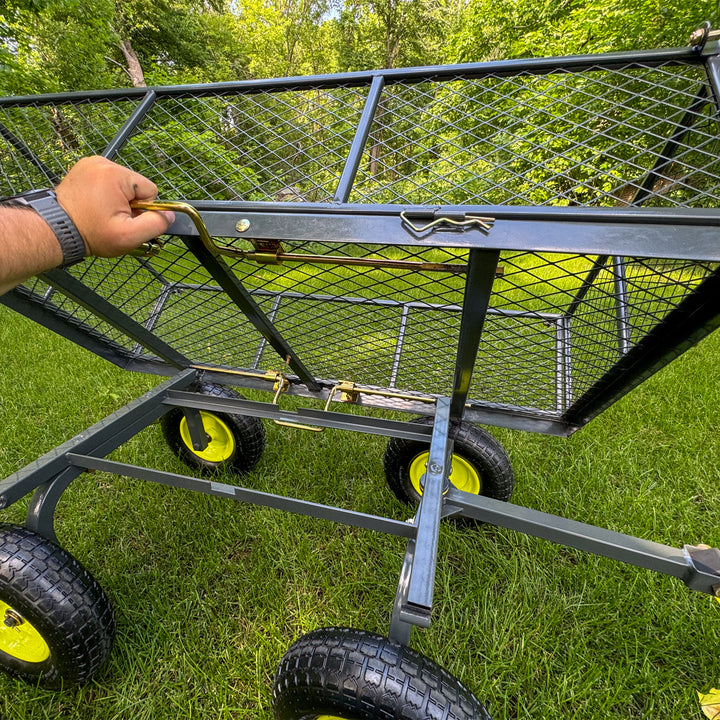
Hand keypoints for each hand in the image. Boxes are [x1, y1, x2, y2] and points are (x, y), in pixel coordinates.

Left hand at [55, 156, 174, 257]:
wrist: (57, 230)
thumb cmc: (90, 233)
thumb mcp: (129, 236)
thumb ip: (155, 224)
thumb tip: (169, 215)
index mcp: (116, 175)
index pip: (150, 190)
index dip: (143, 209)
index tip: (125, 218)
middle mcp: (103, 163)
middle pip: (136, 186)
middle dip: (130, 203)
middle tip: (112, 218)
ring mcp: (91, 163)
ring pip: (123, 184)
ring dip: (118, 199)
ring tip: (102, 212)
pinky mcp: (84, 167)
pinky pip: (108, 180)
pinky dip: (106, 193)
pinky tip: (96, 205)